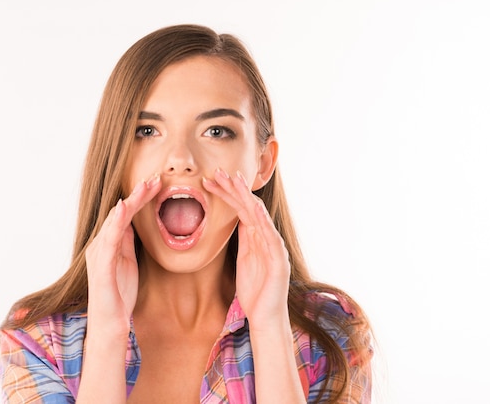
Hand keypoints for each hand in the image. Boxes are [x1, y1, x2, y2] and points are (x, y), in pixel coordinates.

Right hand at [85, 174, 160, 335]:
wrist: (109, 324)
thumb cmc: (119, 295)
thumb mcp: (128, 263)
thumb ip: (128, 244)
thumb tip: (135, 224)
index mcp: (109, 244)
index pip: (126, 215)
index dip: (141, 198)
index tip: (158, 183)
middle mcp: (100, 244)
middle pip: (120, 212)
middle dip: (138, 194)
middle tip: (156, 177)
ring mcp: (98, 254)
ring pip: (114, 221)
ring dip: (130, 202)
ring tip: (144, 186)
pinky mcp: (102, 266)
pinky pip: (109, 240)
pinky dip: (116, 222)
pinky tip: (124, 208)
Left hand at [203, 169, 289, 328]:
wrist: (267, 318)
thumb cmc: (255, 292)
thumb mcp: (244, 261)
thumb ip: (244, 241)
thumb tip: (237, 221)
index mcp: (256, 238)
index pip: (240, 209)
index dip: (226, 194)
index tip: (210, 181)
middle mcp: (267, 238)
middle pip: (249, 207)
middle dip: (234, 188)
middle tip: (217, 171)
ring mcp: (275, 248)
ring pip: (260, 216)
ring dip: (246, 197)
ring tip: (235, 180)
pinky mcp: (279, 261)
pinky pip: (270, 237)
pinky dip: (263, 222)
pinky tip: (254, 209)